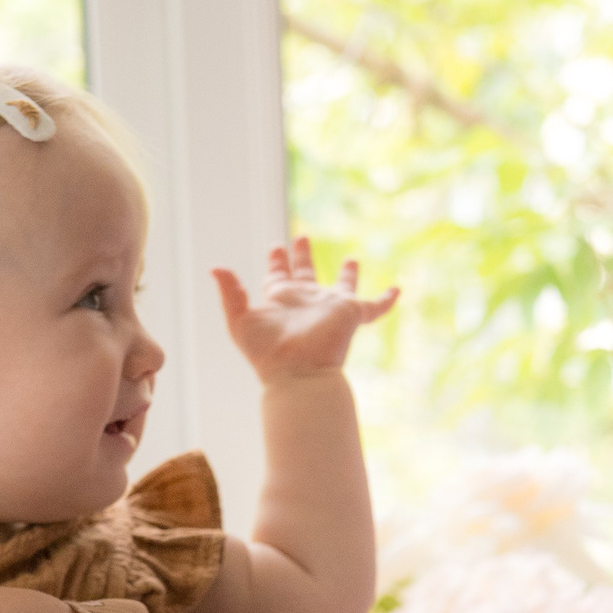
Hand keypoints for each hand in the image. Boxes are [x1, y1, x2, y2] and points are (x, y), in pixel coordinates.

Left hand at [213, 238, 398, 383]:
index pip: (278, 275)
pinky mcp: (350, 314)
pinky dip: (386, 299)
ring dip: (347, 273)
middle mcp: (305, 301)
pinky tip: (397, 290)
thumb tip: (215, 267)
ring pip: (342, 285)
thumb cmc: (266, 352)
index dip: (277, 261)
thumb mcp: (240, 319)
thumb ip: (230, 292)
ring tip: (351, 259)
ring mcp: (329, 307)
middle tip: (301, 238)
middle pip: (304, 273)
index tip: (276, 247)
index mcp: (280, 300)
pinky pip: (374, 306)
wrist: (296, 374)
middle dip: (302, 256)